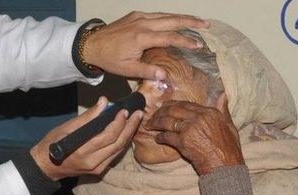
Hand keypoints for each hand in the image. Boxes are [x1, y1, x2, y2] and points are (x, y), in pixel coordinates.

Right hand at [31, 97, 142, 179]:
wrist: (47, 166)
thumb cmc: (53, 144)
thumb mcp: (67, 127)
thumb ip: (88, 117)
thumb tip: (104, 102)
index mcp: (83, 151)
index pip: (108, 136)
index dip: (118, 123)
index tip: (124, 111)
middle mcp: (93, 162)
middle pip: (118, 144)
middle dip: (129, 128)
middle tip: (138, 114)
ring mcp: (97, 168)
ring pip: (119, 150)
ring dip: (128, 135)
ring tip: (135, 121)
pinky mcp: (99, 170)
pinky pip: (115, 155)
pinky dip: (122, 143)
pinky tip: (126, 132)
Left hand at [83, 12, 209, 79]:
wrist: (91, 45)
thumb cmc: (109, 59)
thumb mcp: (127, 69)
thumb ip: (146, 72)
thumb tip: (165, 76)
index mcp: (142, 37)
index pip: (169, 38)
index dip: (186, 41)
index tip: (199, 45)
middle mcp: (142, 23)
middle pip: (172, 20)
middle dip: (190, 22)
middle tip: (206, 25)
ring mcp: (138, 17)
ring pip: (165, 15)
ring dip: (181, 17)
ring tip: (196, 21)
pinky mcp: (134, 15)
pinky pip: (156, 15)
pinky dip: (168, 17)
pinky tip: (175, 21)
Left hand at [144, 96, 244, 174]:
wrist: (225, 166)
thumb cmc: (230, 149)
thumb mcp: (230, 126)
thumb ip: (223, 110)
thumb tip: (222, 95)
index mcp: (210, 112)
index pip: (186, 104)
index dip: (173, 104)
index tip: (163, 104)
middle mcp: (199, 118)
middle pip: (174, 110)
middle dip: (161, 111)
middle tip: (153, 114)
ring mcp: (189, 129)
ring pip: (167, 122)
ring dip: (156, 123)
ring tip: (149, 125)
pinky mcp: (183, 142)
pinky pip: (167, 136)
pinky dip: (160, 137)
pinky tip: (157, 138)